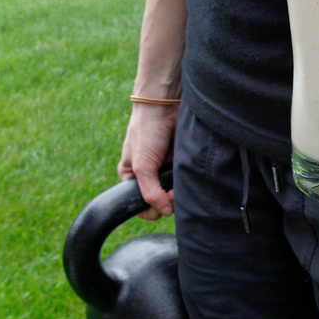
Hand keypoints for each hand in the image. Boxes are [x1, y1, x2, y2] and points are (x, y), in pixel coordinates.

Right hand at [117, 103, 178, 219]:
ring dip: (178, 194)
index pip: (139, 204)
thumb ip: (150, 191)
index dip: (150, 209)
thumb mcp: (142, 165)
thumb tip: (163, 212)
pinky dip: (187, 182)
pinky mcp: (181, 162)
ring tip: (179, 186)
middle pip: (159, 201)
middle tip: (172, 195)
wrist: (165, 105)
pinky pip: (185, 179)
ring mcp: (166, 168)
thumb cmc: (146, 132)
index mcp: (132, 176)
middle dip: (167, 202)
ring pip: (174, 192)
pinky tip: (187, 177)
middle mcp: (149, 174)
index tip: (160, 206)